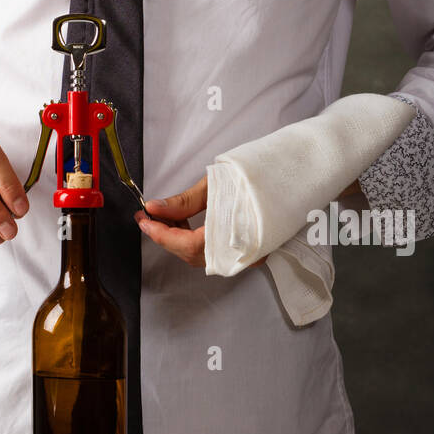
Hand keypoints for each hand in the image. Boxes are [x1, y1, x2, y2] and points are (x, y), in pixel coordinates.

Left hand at [134, 175, 268, 272]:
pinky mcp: (248, 252)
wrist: (290, 177)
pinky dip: (194, 240)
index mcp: (234, 237)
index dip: (161, 234)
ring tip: (164, 217)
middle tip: (148, 217)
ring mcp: (247, 257)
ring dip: (178, 238)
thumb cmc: (256, 177)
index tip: (143, 220)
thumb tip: (154, 208)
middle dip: (166, 236)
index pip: (187, 244)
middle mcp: (241, 255)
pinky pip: (213, 253)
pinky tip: (184, 223)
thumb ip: (183, 202)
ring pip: (201, 256)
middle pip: (192, 254)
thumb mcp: (215, 185)